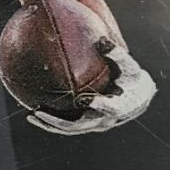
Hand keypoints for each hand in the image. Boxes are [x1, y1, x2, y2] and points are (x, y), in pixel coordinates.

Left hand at [29, 43, 155, 135]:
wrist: (137, 97)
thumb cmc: (132, 78)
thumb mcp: (129, 67)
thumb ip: (118, 55)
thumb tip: (103, 40)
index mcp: (119, 108)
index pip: (110, 109)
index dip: (102, 106)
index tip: (91, 99)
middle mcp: (105, 121)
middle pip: (82, 125)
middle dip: (62, 122)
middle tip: (44, 113)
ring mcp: (94, 125)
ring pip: (70, 129)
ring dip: (51, 124)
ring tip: (32, 115)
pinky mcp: (86, 125)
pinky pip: (66, 126)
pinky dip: (51, 122)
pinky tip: (33, 113)